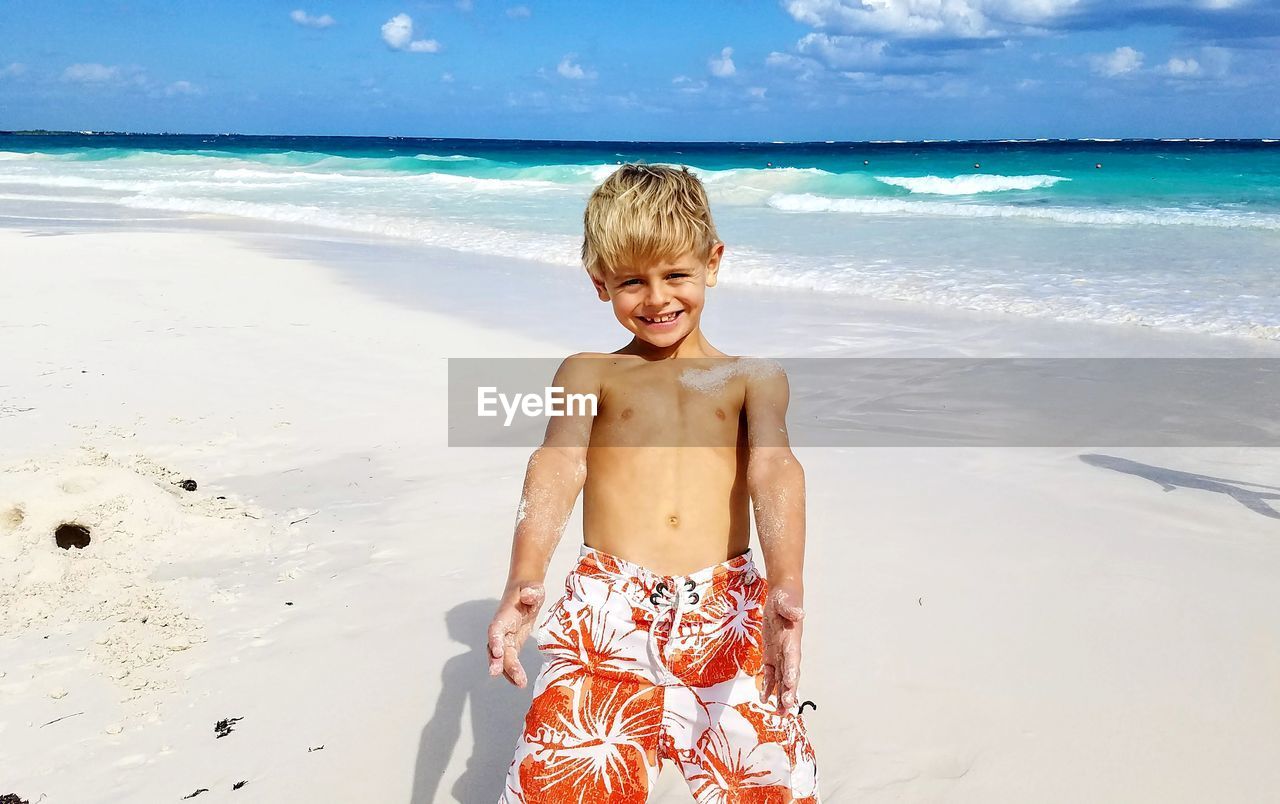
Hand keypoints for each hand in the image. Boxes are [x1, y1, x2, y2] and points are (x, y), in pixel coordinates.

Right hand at [487, 582, 545, 687]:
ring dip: (508, 671)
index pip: (495, 629)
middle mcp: (501, 630)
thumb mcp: (534, 589)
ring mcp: (506, 639)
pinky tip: (520, 683)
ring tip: (519, 683)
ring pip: (503, 658)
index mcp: (504, 616)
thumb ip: (532, 592)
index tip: (497, 652)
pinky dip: (513, 673)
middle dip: (497, 661)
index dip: (494, 640)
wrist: (526, 593)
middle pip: (496, 647)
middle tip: (496, 673)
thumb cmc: (530, 591)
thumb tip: (528, 595)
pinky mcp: (513, 646)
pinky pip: (510, 661)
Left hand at [759, 584, 804, 712]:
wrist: (784, 597)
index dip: (792, 672)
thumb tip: (800, 613)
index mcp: (793, 640)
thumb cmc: (786, 598)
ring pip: (781, 679)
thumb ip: (791, 608)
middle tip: (787, 708)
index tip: (790, 684)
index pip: (793, 658)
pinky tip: (764, 698)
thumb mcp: (785, 601)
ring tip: (779, 713)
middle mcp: (789, 651)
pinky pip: (770, 673)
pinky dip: (767, 685)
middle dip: (788, 691)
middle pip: (790, 674)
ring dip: (780, 695)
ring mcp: (781, 654)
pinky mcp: (772, 654)